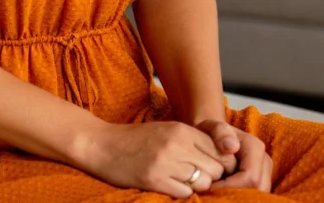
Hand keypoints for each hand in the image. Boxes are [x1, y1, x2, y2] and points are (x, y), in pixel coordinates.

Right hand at [80, 120, 228, 197]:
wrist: (101, 144)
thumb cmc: (134, 139)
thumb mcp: (166, 131)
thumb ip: (191, 141)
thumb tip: (221, 159)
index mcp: (180, 130)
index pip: (219, 151)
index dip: (220, 163)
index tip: (211, 168)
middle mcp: (176, 144)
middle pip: (216, 169)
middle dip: (211, 176)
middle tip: (196, 177)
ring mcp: (165, 162)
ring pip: (203, 183)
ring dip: (196, 186)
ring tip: (181, 181)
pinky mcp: (154, 179)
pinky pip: (184, 194)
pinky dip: (181, 193)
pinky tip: (169, 185)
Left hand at [203, 123, 272, 191]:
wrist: (213, 135)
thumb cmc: (210, 131)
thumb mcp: (210, 125)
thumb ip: (219, 131)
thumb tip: (232, 147)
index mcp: (255, 148)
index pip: (250, 178)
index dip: (231, 187)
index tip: (211, 187)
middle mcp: (264, 162)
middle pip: (257, 190)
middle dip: (235, 194)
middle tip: (214, 193)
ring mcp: (265, 173)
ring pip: (257, 196)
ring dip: (237, 196)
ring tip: (218, 192)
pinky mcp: (261, 182)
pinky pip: (254, 195)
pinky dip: (239, 197)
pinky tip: (224, 193)